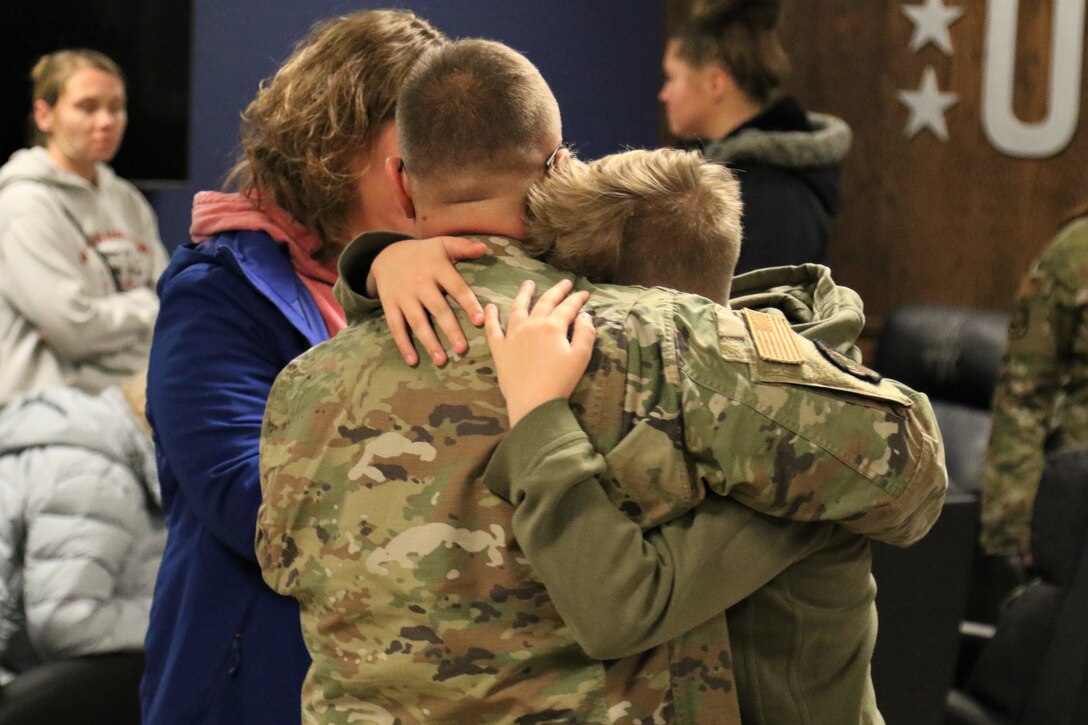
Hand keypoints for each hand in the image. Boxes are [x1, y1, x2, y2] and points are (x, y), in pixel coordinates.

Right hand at [370, 237, 487, 365]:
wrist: (385, 254)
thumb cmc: (423, 253)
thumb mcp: (442, 244)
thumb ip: (463, 247)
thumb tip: (484, 248)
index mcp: (437, 268)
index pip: (456, 287)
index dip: (468, 303)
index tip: (479, 320)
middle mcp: (420, 283)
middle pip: (437, 308)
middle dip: (450, 330)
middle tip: (462, 349)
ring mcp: (403, 295)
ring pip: (417, 321)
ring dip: (429, 342)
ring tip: (441, 360)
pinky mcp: (389, 305)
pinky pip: (396, 327)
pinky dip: (403, 344)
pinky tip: (413, 361)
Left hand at [484, 279, 595, 425]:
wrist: (533, 403)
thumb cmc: (560, 381)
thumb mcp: (581, 357)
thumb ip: (585, 333)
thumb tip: (584, 315)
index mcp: (553, 327)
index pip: (568, 307)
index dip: (577, 299)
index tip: (584, 292)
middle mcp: (532, 325)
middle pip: (545, 302)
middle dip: (557, 291)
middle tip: (565, 282)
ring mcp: (513, 335)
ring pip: (518, 308)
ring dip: (524, 294)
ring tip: (528, 283)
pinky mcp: (500, 349)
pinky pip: (493, 329)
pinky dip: (491, 316)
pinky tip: (490, 307)